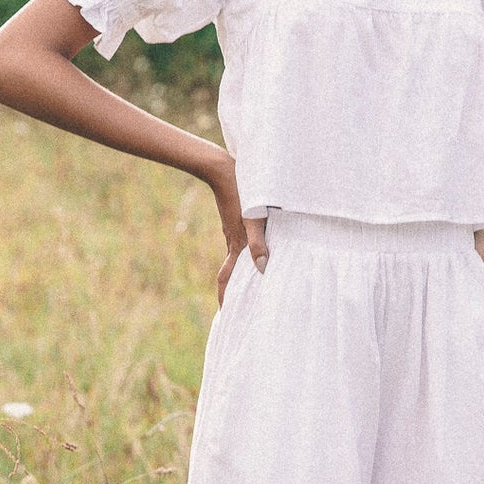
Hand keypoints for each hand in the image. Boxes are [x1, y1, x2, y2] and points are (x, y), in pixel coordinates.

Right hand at [211, 160, 269, 305]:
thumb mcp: (253, 220)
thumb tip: (262, 269)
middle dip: (233, 289)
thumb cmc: (241, 193)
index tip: (224, 313)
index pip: (226, 279)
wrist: (221, 170)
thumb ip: (258, 244)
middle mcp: (233, 241)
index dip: (224, 297)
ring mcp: (233, 230)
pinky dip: (248, 252)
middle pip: (230, 272)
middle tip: (237, 304)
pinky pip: (241, 242)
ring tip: (251, 281)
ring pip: (237, 257)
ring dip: (242, 271)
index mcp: (236, 245)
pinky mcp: (236, 219)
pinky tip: (257, 249)